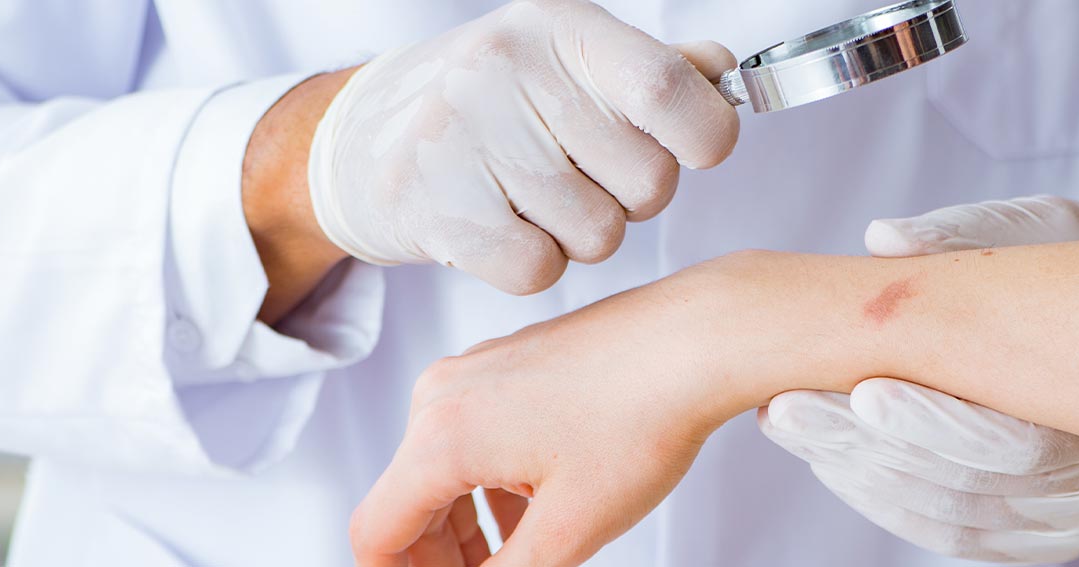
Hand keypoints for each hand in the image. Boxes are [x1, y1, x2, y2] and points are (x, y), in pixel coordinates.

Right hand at [309, 0, 740, 294]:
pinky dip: (531, 264)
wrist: (357, 139)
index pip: (671, 90)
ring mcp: (461, 135)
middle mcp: (508, 68)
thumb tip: (721, 72)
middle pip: (648, 181)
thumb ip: (652, 70)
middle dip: (630, 198)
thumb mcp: (565, 62)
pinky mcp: (431, 204)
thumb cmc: (487, 104)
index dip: (705, 136)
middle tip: (580, 178)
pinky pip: (538, 270)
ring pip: (598, 235)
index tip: (692, 150)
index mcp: (560, 29)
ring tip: (532, 201)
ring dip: (578, 235)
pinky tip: (500, 229)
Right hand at [350, 251, 901, 565]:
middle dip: (441, 559)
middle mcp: (441, 397)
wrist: (695, 341)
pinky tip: (536, 509)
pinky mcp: (501, 364)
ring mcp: (471, 373)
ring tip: (517, 558)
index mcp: (442, 438)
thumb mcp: (570, 528)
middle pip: (408, 503)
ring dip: (467, 526)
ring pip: (440, 471)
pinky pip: (470, 437)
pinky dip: (489, 484)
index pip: (378, 533)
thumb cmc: (643, 419)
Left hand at [759, 195, 1078, 562]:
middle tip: (787, 410)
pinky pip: (955, 535)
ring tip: (791, 424)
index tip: (861, 391)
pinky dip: (885, 501)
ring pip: (953, 518)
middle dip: (869, 449)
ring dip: (862, 475)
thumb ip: (972, 234)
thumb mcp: (1053, 232)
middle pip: (973, 487)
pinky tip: (832, 460)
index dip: (934, 424)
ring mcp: (1076, 519)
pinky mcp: (1044, 537)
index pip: (1020, 443)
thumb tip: (883, 238)